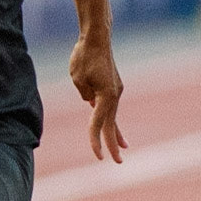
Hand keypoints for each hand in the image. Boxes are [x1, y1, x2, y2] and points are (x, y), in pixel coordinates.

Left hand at [69, 37, 126, 161]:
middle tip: (117, 162)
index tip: (98, 157)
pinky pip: (110, 106)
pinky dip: (110, 117)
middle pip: (111, 124)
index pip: (97, 124)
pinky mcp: (112, 86)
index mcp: (106, 96)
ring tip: (122, 147)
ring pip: (113, 116)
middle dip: (112, 144)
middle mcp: (114, 95)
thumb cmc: (84, 57)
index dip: (95, 141)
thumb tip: (92, 102)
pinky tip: (112, 125)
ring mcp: (115, 90)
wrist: (97, 39)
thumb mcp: (77, 79)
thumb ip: (85, 95)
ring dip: (115, 132)